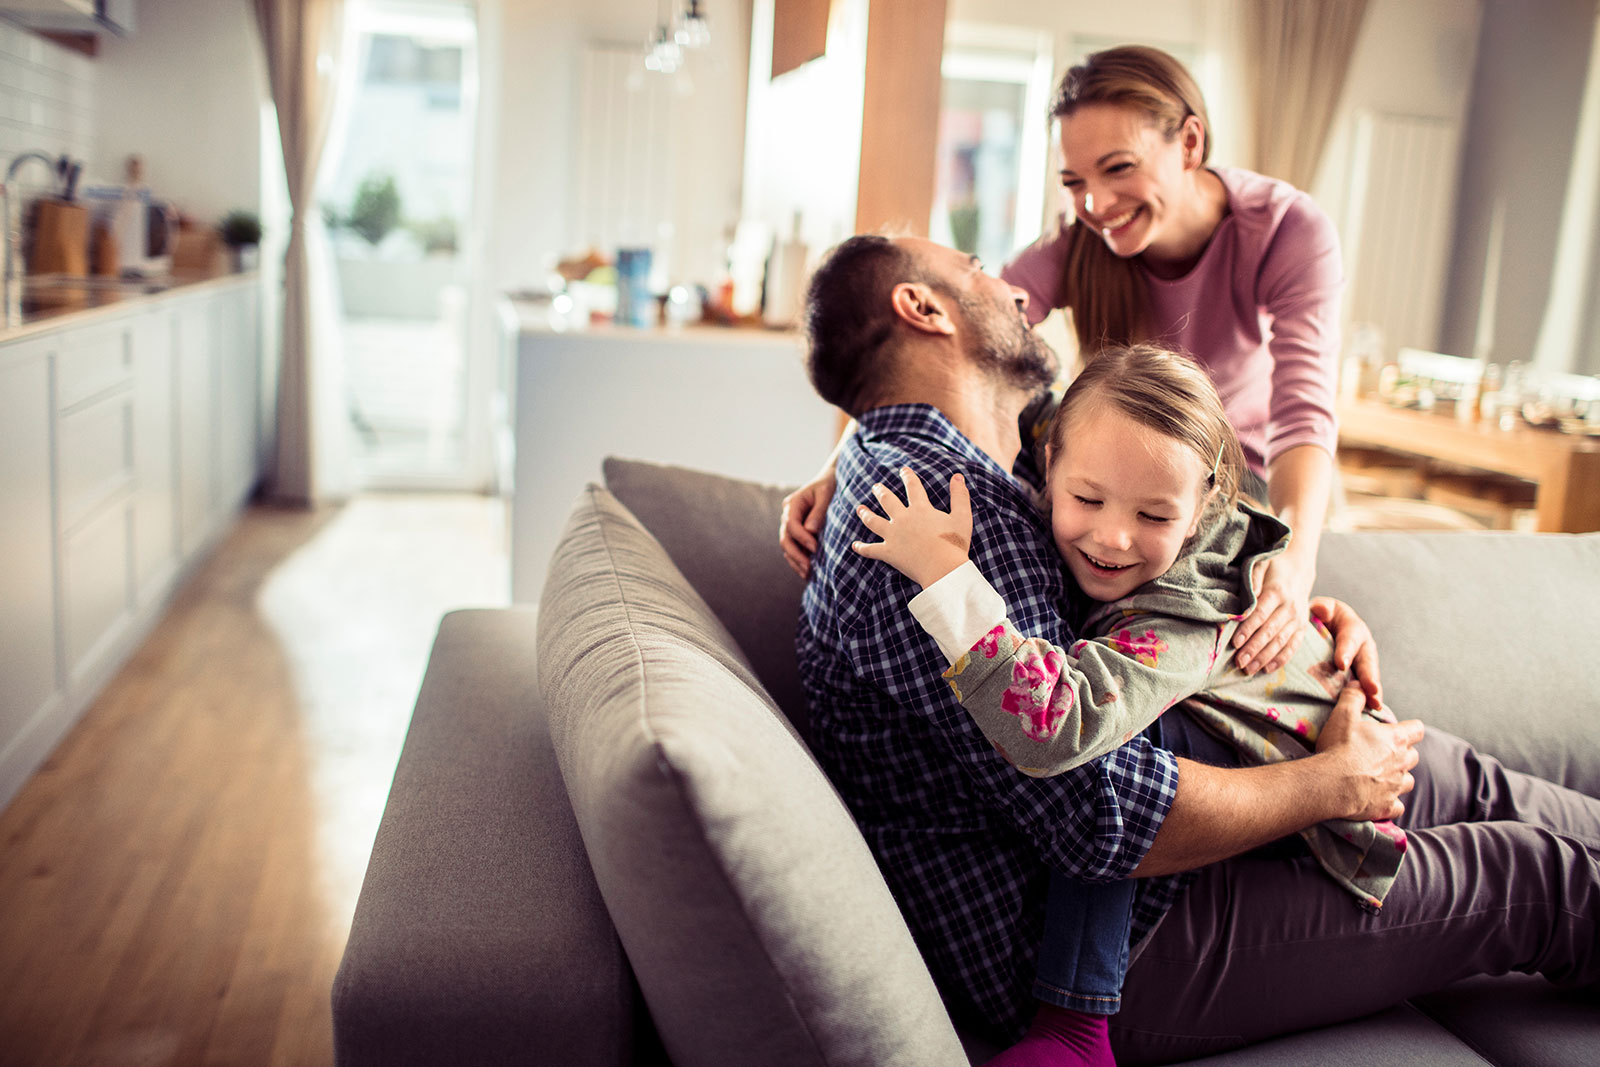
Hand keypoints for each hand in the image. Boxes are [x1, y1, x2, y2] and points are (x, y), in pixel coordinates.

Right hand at [780, 469, 836, 578]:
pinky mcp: (797, 532)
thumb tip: (810, 530)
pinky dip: (798, 559)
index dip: (801, 537)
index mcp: (793, 503)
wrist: (830, 480)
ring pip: (787, 545)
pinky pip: (794, 547)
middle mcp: (788, 514)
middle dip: (795, 554)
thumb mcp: (826, 494)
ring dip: (795, 561)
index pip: (791, 524)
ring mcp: (791, 524)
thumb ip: (818, 512)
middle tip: (808, 568)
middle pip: (785, 538)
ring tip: (807, 574)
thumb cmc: (830, 485)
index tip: (815, 548)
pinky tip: (807, 571)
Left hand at [851, 469, 971, 588]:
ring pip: (874, 521)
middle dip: (881, 492)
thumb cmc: (955, 544)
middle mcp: (903, 519)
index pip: (913, 487)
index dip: (908, 477)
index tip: (903, 470)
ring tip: (860, 509)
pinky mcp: (889, 553)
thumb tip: (958, 476)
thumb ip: (960, 496)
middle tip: (876, 487)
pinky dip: (862, 548)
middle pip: (888, 501)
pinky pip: (871, 550)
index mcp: (920, 509)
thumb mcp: (962, 517)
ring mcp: (893, 536)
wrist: (943, 568)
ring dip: (866, 514)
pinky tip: (855, 546)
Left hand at [1234, 550, 1313, 673]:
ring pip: (1281, 642)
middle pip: (1270, 631)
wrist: (1298, 569)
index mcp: (1277, 592)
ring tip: (1249, 669)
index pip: (1260, 614)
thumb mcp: (1260, 564)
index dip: (1248, 629)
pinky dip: (1281, 659)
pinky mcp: (1302, 627)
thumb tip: (1244, 602)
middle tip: (1239, 662)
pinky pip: (1293, 646)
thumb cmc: (1272, 567)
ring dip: (1264, 657)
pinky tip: (1267, 669)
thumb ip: (1251, 580)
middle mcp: (1290, 607)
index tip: (1235, 643)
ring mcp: (1298, 619)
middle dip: (1254, 648)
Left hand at [1309, 597, 1382, 708]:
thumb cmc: (1317, 617)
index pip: (1350, 638)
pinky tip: (1366, 713)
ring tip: (1374, 705)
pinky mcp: (1357, 677)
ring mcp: (1362, 663)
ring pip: (1368, 677)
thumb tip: (1321, 611)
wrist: (1317, 627)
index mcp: (1352, 627)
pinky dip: (1364, 701)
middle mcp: (1362, 646)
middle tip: (1371, 690)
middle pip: (1367, 661)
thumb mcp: (1319, 609)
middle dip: (1369, 676)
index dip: (1346, 651)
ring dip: (1372, 692)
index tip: (1341, 665)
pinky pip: (1362, 689)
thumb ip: (1321, 608)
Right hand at [1315, 682, 1423, 821]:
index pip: (1417, 730)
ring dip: (1398, 778)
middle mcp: (1402, 763)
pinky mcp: (1388, 806)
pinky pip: (1397, 806)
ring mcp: (1397, 786)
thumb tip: (1359, 684)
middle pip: (1414, 756)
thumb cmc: (1338, 747)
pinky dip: (1390, 802)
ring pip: (1408, 781)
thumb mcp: (1343, 715)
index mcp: (1396, 739)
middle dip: (1403, 754)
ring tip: (1380, 776)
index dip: (1410, 729)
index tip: (1399, 731)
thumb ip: (1354, 697)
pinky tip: (1378, 799)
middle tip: (1382, 753)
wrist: (1331, 784)